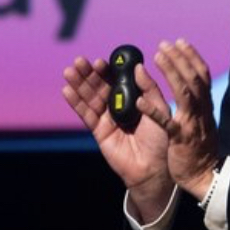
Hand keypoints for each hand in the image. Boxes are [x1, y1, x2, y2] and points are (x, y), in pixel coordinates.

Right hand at [62, 56, 171, 193]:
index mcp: (133, 98)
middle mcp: (119, 106)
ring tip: (69, 71)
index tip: (100, 61)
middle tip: (79, 61)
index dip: (108, 70)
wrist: (154, 168)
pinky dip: (76, 102)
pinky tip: (67, 90)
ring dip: (78, 84)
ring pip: (90, 98)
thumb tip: (138, 66)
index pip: (118, 80)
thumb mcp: (159, 109)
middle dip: (88, 74)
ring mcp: (107, 118)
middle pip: (100, 86)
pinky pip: (86, 115)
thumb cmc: (161, 139)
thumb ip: (149, 88)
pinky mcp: (99, 131)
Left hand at [140, 39, 219, 199]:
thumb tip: (189, 83)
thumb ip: (195, 102)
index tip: (180, 42)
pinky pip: (166, 123)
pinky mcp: (180, 139)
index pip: (201, 75)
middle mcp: (200, 111)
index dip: (191, 56)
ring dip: (170, 72)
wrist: (205, 176)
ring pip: (184, 93)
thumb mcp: (201, 121)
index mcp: (205, 106)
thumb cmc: (199, 149)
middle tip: (164, 44)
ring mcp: (191, 124)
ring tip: (156, 57)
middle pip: (193, 78)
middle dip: (178, 58)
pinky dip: (152, 111)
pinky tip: (139, 100)